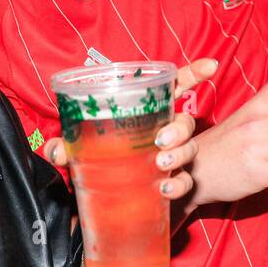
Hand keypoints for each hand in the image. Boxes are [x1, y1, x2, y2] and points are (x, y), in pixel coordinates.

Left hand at [44, 57, 214, 201]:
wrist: (115, 201)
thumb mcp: (83, 151)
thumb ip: (68, 147)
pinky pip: (186, 182)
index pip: (175, 89)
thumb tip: (56, 150)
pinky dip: (179, 186)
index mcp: (149, 114)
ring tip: (162, 164)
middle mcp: (165, 132)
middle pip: (185, 121)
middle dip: (179, 128)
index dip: (193, 75)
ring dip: (180, 154)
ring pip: (190, 148)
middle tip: (160, 140)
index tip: (211, 65)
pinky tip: (167, 190)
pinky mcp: (176, 183)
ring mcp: (173, 157)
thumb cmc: (104, 163)